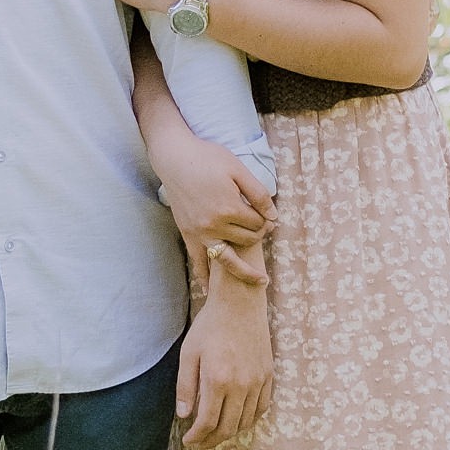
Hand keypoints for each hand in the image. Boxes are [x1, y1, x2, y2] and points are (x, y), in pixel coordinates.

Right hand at [153, 130, 273, 285]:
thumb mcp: (238, 169)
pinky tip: (211, 291)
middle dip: (258, 234)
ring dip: (244, 267)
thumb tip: (274, 216)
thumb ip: (258, 193)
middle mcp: (215, 225)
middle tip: (261, 227)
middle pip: (247, 239)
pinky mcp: (188, 235)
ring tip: (259, 280)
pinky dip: (205, 279)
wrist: (175, 158)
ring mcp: (200, 233)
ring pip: (228, 259)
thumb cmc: (208, 158)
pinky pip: (198, 263)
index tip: (266, 213)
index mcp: (230, 208)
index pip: (258, 224)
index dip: (266, 219)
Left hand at [176, 257, 273, 448]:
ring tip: (216, 433)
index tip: (188, 441)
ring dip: (230, 432)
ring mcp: (257, 381)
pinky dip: (250, 420)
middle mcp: (241, 385)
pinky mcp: (268, 376)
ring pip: (246, 421)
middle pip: (228, 428)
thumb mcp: (189, 354)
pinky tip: (238, 420)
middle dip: (211, 440)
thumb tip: (184, 416)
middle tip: (200, 443)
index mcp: (218, 380)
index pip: (208, 423)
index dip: (197, 437)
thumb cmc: (210, 326)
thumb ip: (185, 387)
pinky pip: (262, 408)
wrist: (240, 304)